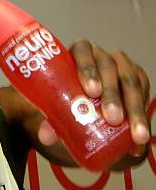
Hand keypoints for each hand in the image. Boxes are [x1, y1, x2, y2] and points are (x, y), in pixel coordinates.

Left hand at [38, 40, 150, 157]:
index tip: (91, 91)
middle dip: (112, 95)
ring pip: (131, 82)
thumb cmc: (65, 103)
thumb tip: (46, 137)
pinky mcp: (137, 79)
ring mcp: (122, 67)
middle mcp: (101, 57)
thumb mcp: (55, 109)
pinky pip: (143, 94)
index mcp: (77, 56)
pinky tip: (140, 135)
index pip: (82, 52)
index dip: (87, 69)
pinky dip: (142, 116)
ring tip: (134, 134)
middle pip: (110, 69)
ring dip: (133, 109)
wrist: (84, 109)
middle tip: (113, 118)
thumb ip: (50, 122)